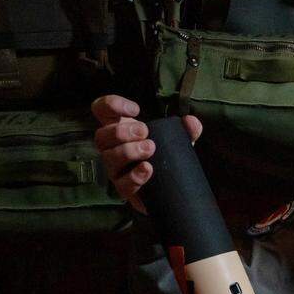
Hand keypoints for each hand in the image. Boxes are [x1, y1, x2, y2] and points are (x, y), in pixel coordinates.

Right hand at [90, 95, 201, 214]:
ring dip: (128, 151)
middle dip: (122, 131)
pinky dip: (135, 176)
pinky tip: (148, 169)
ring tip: (150, 148)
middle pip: (101, 136)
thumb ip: (184, 130)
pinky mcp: (124, 189)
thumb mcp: (174, 140)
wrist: (167, 189)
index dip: (111, 104)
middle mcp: (111, 148)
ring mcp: (115, 169)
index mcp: (119, 128)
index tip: (136, 110)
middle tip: (145, 131)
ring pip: (109, 158)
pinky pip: (122, 183)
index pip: (101, 110)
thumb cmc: (164, 156)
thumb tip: (192, 122)